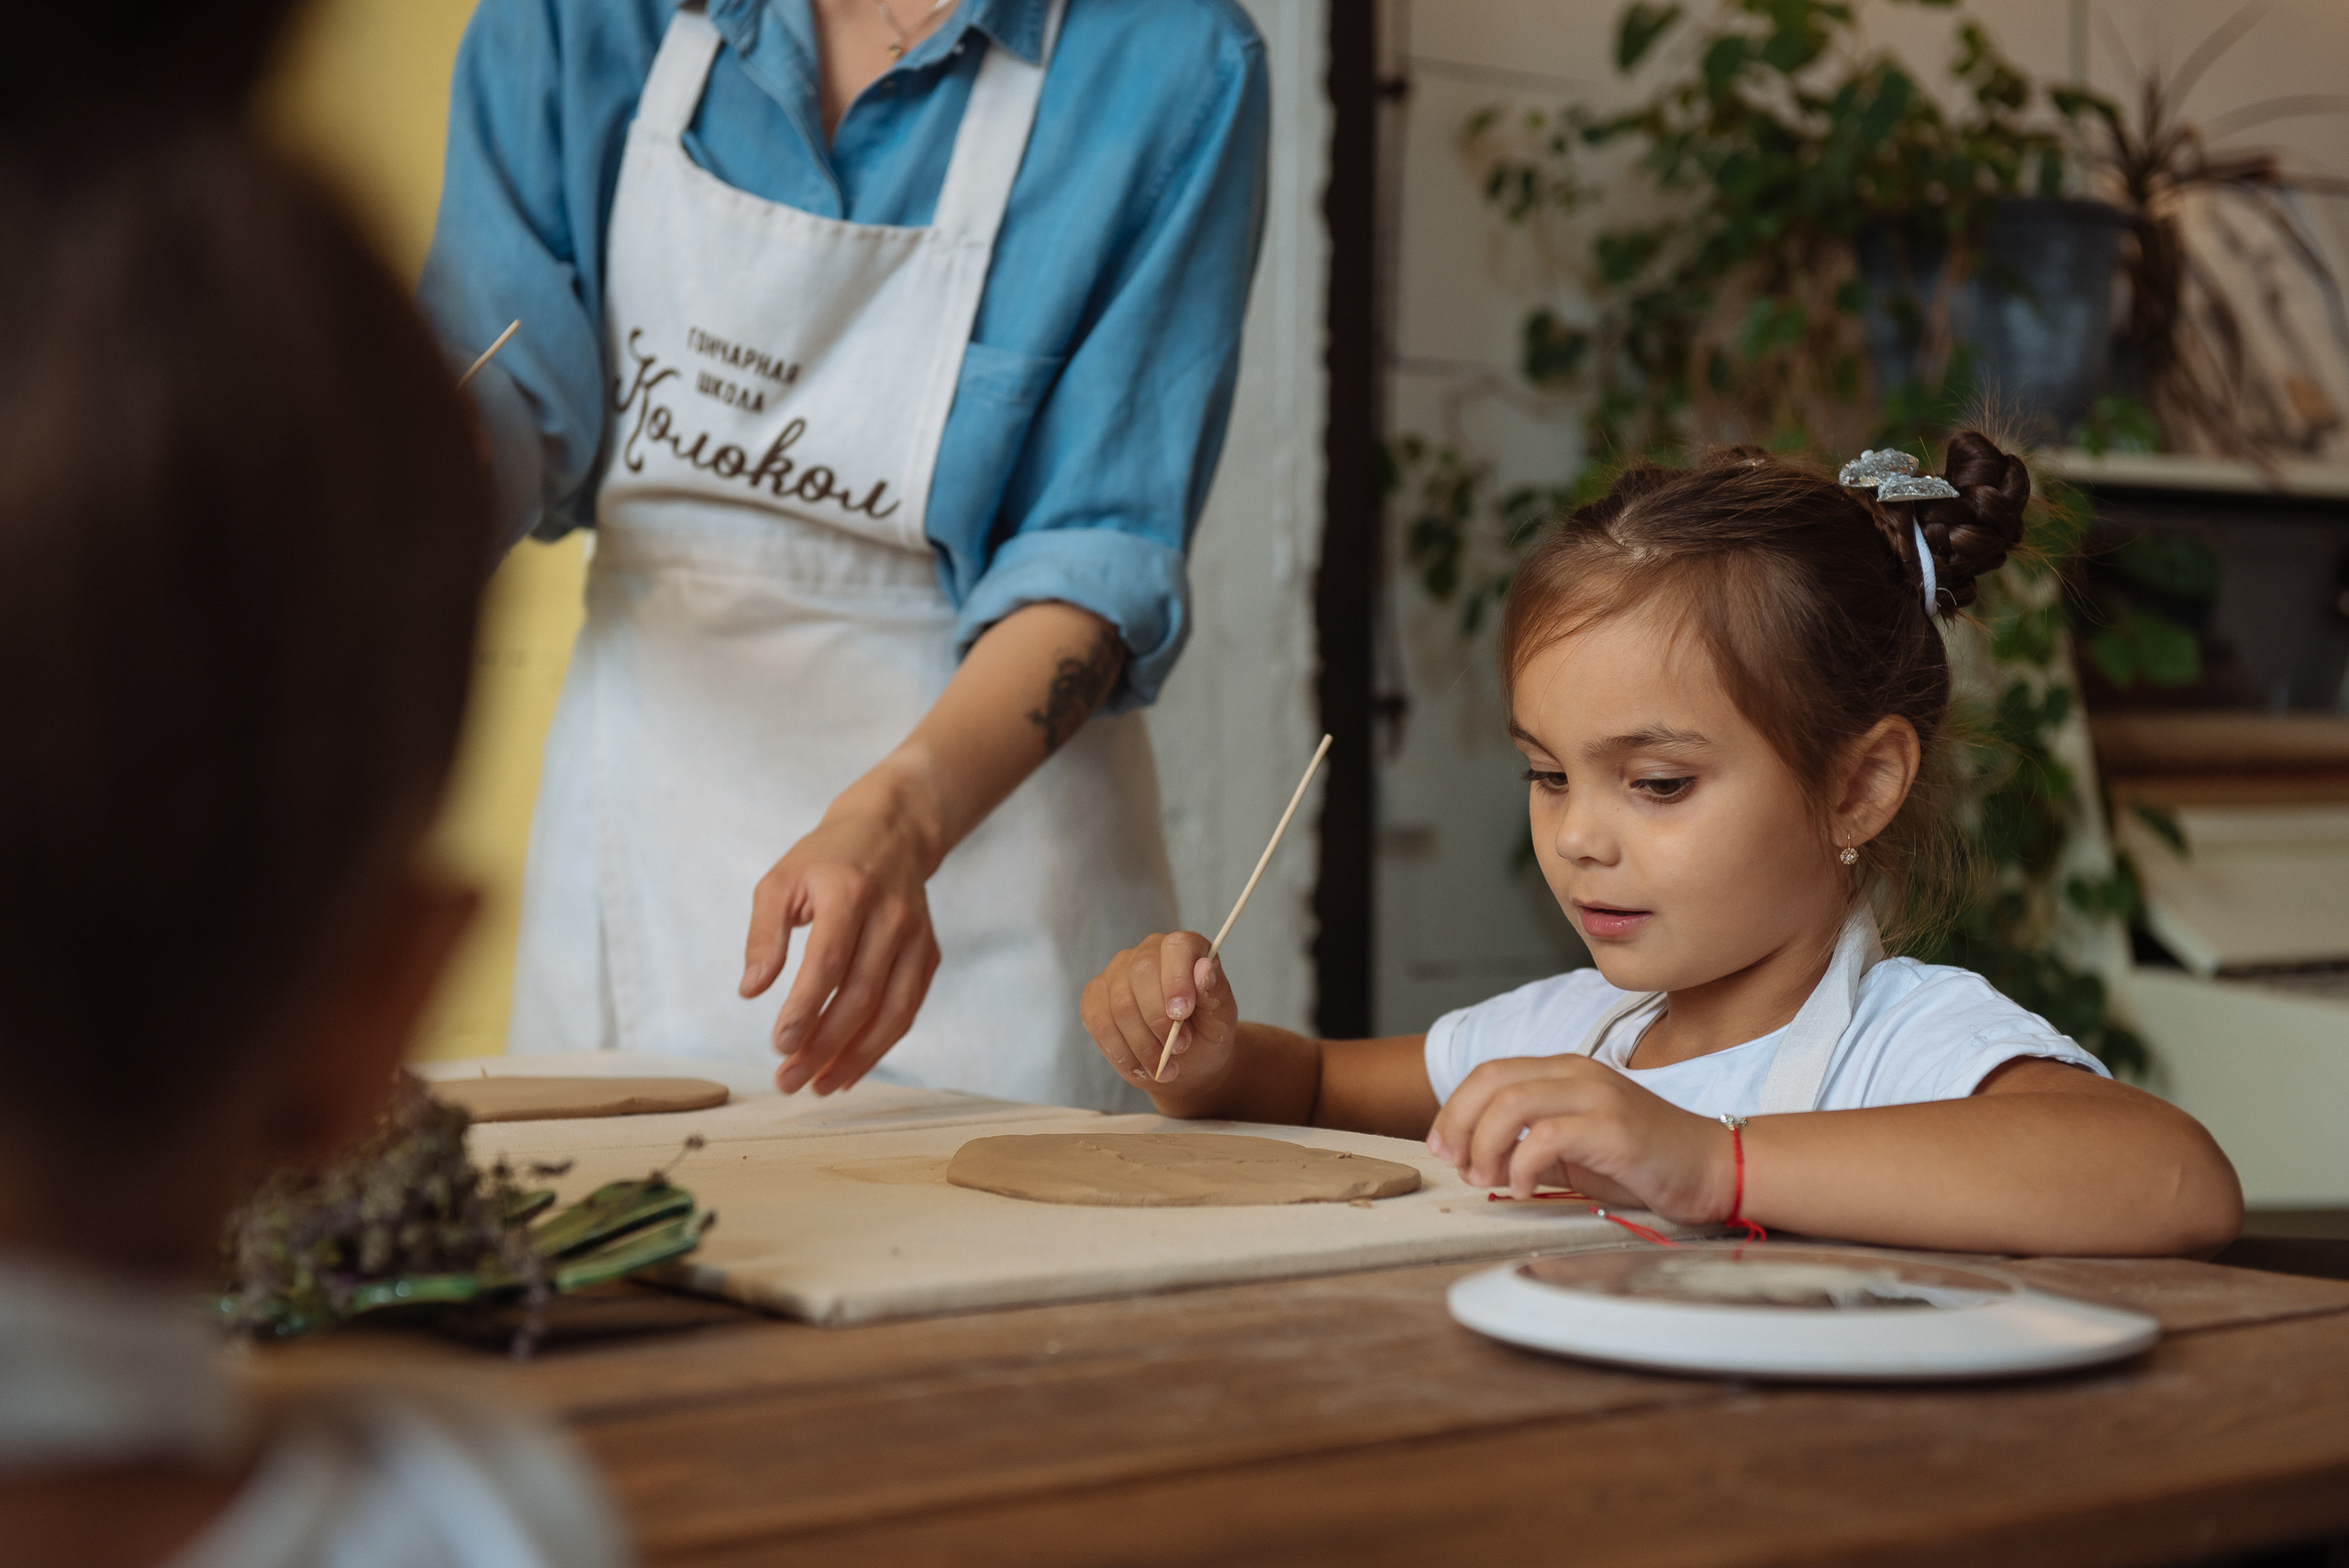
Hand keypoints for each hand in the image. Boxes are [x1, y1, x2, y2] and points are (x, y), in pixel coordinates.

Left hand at [740, 772, 942, 1094]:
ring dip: (855, 1058)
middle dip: (823, 1046)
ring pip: (892, 1012)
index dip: (805, 1008)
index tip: (778, 1045)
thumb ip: (763, 934)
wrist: (893, 831)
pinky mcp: (929, 955)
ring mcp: (917, 938)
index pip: (829, 961)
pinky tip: (848, 1069)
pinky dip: (880, 1046)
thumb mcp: (780, 880)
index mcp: (850, 893)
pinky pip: (907, 1010)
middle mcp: (891, 917)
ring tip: (818, 1086)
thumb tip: (751, 991)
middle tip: (787, 1080)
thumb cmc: (826, 859)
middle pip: (860, 996)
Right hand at [1078, 931, 1239, 1093]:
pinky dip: (1121, 1052)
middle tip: (1178, 1048)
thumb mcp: (1221, 1017)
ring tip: (1164, 1066)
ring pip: (1120, 1004)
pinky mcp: (1094, 998)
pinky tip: (1140, 1065)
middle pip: (1143, 973)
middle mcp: (1148, 952)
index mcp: (1185, 949)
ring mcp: (1117, 973)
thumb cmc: (1206, 1032)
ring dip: (1143, 1044)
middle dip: (1159, 1019)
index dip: (1177, 979)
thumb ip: (1215, 992)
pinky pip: (1100, 1023)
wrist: (1187, 1061)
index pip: (1176, 947)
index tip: (1181, 1014)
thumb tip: (1205, 970)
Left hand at [1425, 1056, 1735, 1223]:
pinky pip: (1546, 1136)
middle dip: (1459, 1122)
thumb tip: (1476, 1158)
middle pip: (1492, 1080)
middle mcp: (1578, 1073)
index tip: (1442, 1146)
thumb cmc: (1644, 1161)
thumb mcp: (1576, 1148)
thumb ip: (1531, 1144)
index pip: (1491, 1072)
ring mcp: (1597, 1095)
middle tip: (1456, 1163)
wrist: (1714, 1166)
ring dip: (1485, 1145)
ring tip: (1486, 1179)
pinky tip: (1522, 1188)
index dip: (1455, 1108)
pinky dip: (1521, 1165)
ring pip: (1512, 1102)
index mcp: (1566, 1071)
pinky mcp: (1614, 1127)